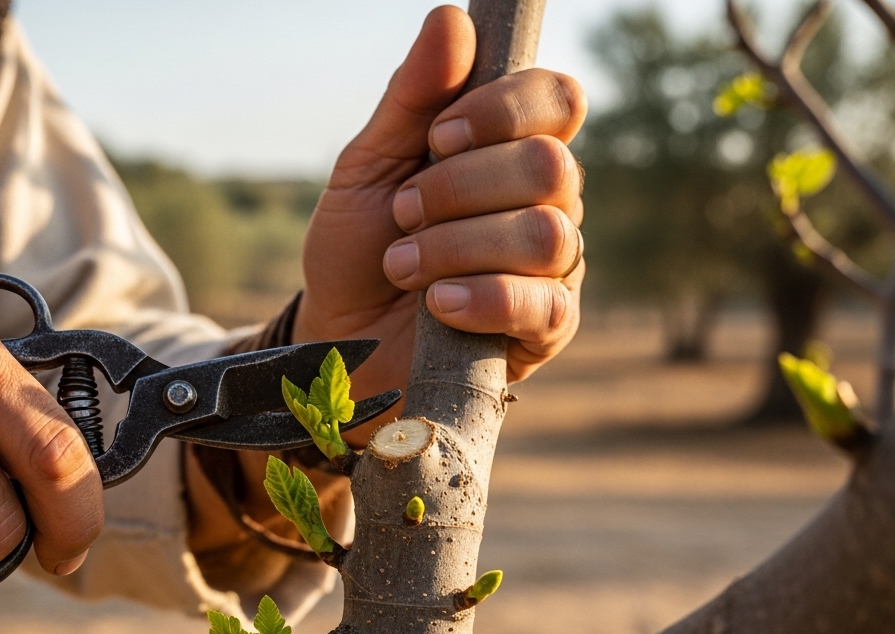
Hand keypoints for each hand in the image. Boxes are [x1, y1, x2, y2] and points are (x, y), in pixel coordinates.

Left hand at [296, 6, 586, 409]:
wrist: (337, 340)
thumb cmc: (358, 250)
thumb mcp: (368, 166)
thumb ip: (411, 97)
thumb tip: (452, 18)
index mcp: (510, 150)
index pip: (558, 99)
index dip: (504, 108)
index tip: (438, 136)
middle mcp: (546, 202)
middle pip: (548, 166)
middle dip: (459, 188)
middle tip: (404, 213)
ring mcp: (553, 268)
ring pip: (546, 234)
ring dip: (457, 246)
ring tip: (403, 266)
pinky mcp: (546, 329)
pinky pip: (544, 304)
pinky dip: (482, 297)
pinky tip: (438, 304)